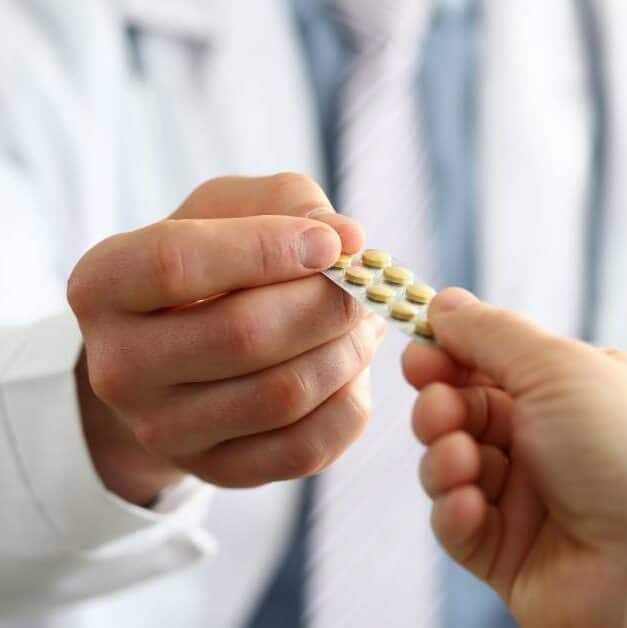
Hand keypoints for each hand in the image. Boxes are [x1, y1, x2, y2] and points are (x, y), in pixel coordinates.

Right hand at [70, 173, 383, 504]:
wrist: (181, 352)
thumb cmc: (213, 264)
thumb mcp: (231, 210)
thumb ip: (289, 203)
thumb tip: (348, 237)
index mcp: (103, 285)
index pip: (177, 263)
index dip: (268, 248)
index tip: (332, 244)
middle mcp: (118, 366)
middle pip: (244, 335)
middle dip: (327, 305)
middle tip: (363, 288)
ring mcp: (163, 430)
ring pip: (283, 394)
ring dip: (347, 352)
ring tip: (361, 323)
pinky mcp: (215, 471)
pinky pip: (306, 447)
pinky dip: (349, 401)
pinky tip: (349, 370)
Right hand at [403, 289, 626, 626]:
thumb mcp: (559, 366)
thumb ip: (493, 334)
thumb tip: (445, 302)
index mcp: (575, 392)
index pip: (496, 365)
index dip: (453, 355)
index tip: (421, 347)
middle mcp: (554, 444)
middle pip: (468, 414)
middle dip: (442, 405)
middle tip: (438, 403)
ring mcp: (533, 502)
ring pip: (455, 469)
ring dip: (445, 458)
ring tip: (461, 458)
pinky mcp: (514, 557)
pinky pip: (462, 528)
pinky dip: (456, 513)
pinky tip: (468, 504)